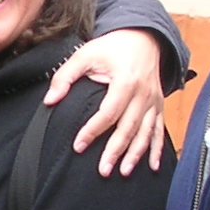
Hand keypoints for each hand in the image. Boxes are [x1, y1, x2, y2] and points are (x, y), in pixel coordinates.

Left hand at [45, 28, 165, 176]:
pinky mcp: (158, 105)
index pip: (109, 112)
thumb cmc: (112, 47)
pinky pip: (159, 129)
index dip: (93, 130)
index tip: (78, 145)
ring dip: (135, 154)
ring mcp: (154, 100)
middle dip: (115, 150)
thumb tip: (50, 100)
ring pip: (146, 132)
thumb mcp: (85, 54)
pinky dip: (157, 149)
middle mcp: (143, 93)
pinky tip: (152, 166)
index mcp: (126, 81)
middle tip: (102, 170)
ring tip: (123, 172)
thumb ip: (65, 76)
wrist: (143, 37)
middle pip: (129, 127)